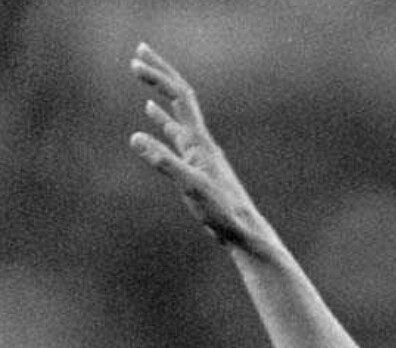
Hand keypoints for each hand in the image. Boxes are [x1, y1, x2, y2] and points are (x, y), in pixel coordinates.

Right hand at [129, 42, 265, 249]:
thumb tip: (135, 137)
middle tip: (138, 52)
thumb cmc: (222, 212)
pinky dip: (164, 126)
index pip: (179, 97)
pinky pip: (177, 139)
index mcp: (199, 142)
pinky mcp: (198, 170)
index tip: (136, 61)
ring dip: (159, 96)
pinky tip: (155, 123)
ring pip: (176, 118)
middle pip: (179, 98)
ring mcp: (199, 155)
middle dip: (159, 74)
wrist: (244, 232)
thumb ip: (164, 162)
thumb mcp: (191, 186)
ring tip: (143, 79)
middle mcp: (200, 143)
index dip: (159, 76)